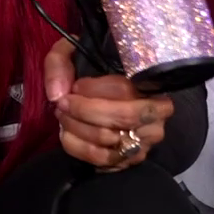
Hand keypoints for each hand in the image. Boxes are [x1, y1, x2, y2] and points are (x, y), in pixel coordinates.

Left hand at [43, 38, 171, 171]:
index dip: (93, 89)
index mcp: (150, 82)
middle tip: (62, 104)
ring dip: (77, 128)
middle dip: (84, 112)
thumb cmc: (89, 70)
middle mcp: (156, 114)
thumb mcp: (72, 53)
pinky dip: (77, 146)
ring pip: (110, 141)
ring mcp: (146, 140)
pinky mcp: (131, 159)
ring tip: (63, 116)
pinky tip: (67, 133)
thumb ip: (58, 63)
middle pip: (122, 118)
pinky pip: (102, 159)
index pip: (126, 89)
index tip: (75, 86)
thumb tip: (56, 94)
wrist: (97, 95)